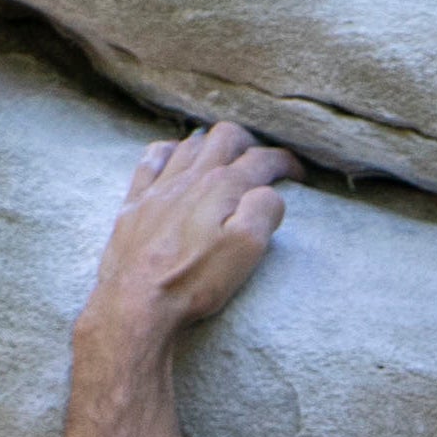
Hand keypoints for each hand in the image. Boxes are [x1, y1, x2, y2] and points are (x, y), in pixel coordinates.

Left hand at [79, 119, 296, 352]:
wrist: (138, 300)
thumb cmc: (196, 280)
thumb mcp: (246, 250)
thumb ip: (264, 211)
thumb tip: (269, 194)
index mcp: (222, 187)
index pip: (261, 160)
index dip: (285, 163)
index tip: (299, 176)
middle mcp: (190, 177)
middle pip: (225, 137)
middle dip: (250, 143)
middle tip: (262, 164)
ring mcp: (160, 186)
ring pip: (190, 144)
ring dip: (213, 146)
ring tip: (225, 161)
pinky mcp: (136, 200)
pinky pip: (152, 158)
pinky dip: (171, 151)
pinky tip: (176, 160)